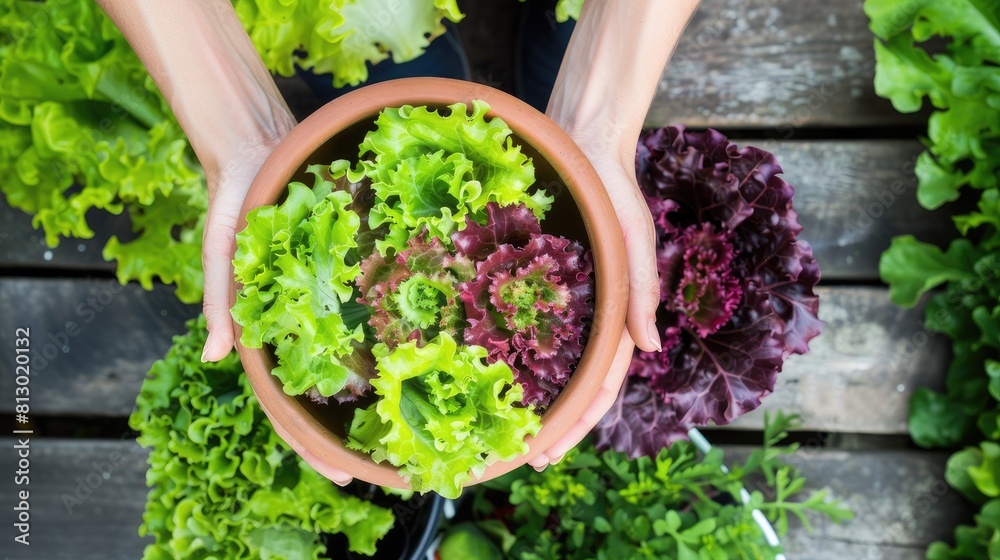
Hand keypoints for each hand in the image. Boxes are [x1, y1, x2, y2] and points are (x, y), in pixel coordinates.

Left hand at [527, 135, 658, 469]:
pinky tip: (498, 374)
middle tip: (528, 460)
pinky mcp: (540, 281)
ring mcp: (566, 301)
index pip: (601, 382)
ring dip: (539, 400)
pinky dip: (520, 356)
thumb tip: (649, 348)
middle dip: (557, 425)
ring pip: (553, 363)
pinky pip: (531, 327)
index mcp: (618, 313)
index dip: (579, 422)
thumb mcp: (636, 241)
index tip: (552, 454)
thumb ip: (643, 292)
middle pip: (576, 383)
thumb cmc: (616, 191)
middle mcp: (591, 315)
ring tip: (514, 433)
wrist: (582, 144)